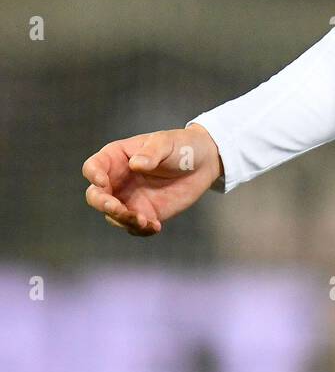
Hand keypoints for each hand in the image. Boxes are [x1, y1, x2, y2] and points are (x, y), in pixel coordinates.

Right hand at [81, 124, 222, 237]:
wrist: (203, 164)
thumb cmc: (180, 145)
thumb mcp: (166, 142)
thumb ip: (151, 152)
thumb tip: (136, 164)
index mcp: (116, 157)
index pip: (93, 167)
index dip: (93, 175)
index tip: (103, 182)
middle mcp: (117, 180)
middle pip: (96, 196)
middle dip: (103, 204)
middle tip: (118, 209)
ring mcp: (129, 198)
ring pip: (112, 215)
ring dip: (123, 220)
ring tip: (144, 221)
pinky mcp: (144, 213)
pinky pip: (133, 227)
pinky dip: (140, 230)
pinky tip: (155, 226)